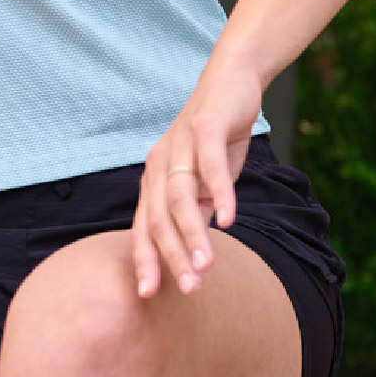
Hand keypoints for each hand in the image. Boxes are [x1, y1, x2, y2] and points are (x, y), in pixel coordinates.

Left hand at [131, 59, 264, 297]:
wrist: (230, 81)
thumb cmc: (217, 137)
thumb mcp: (205, 180)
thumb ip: (198, 210)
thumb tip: (196, 248)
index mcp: (154, 180)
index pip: (144, 228)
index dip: (145, 261)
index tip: (148, 295)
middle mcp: (159, 164)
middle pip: (159, 219)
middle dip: (172, 257)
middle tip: (189, 290)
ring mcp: (180, 145)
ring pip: (181, 198)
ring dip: (194, 234)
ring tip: (208, 265)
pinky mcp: (205, 128)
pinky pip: (212, 167)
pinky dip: (221, 194)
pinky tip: (230, 220)